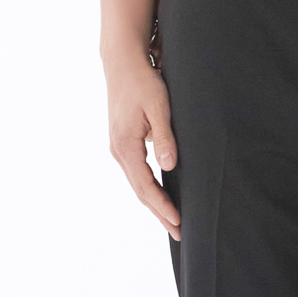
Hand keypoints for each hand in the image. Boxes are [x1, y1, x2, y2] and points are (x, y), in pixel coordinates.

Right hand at [106, 55, 181, 238]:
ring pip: (138, 184)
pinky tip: (160, 196)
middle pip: (140, 191)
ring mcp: (119, 148)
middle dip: (159, 213)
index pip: (146, 185)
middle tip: (178, 233)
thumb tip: (170, 165)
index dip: (162, 206)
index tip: (178, 221)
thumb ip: (164, 137)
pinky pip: (136, 173)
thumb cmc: (143, 82)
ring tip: (171, 221)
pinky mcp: (123, 142)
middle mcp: (118, 151)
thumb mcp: (159, 107)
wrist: (122, 63)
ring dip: (154, 203)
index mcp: (125, 146)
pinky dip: (149, 189)